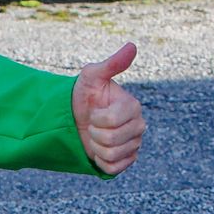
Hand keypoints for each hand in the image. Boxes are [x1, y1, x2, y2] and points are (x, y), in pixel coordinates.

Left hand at [73, 41, 145, 174]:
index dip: (96, 118)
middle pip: (113, 140)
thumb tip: (132, 46)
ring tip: (95, 136)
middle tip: (92, 124)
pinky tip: (98, 150)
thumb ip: (112, 64)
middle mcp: (138, 126)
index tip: (93, 110)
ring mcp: (134, 144)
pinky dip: (101, 161)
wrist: (75, 116)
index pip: (112, 120)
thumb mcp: (92, 76)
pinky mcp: (127, 160)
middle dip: (94, 133)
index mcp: (133, 106)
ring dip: (96, 147)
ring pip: (112, 154)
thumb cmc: (84, 94)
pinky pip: (113, 168)